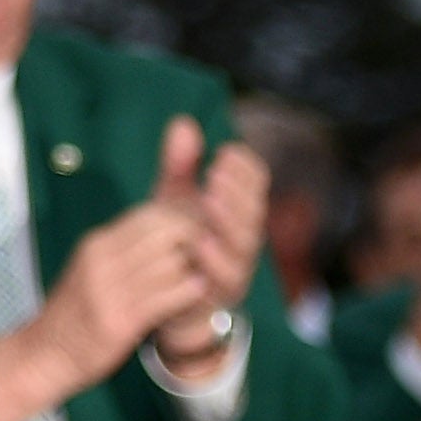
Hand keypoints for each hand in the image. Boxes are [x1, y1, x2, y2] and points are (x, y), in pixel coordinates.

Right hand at [0, 197, 214, 420]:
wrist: (43, 355)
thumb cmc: (73, 315)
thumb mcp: (91, 270)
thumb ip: (123, 251)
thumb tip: (166, 232)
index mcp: (96, 245)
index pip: (149, 214)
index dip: (180, 219)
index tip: (196, 233)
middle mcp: (102, 261)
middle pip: (165, 232)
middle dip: (194, 240)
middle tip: (208, 255)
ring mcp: (110, 290)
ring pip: (173, 262)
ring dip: (195, 268)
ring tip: (202, 276)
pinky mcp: (121, 320)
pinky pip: (170, 295)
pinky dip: (190, 292)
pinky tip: (197, 295)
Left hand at [147, 121, 268, 372]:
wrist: (166, 298)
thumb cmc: (176, 241)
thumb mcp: (173, 199)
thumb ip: (180, 165)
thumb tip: (183, 122)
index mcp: (236, 210)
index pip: (254, 183)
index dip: (245, 167)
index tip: (226, 151)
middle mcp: (243, 237)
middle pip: (254, 210)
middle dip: (238, 190)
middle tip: (216, 171)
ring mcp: (236, 266)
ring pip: (244, 243)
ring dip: (228, 220)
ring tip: (209, 199)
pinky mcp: (220, 293)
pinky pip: (225, 276)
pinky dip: (214, 258)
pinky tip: (198, 241)